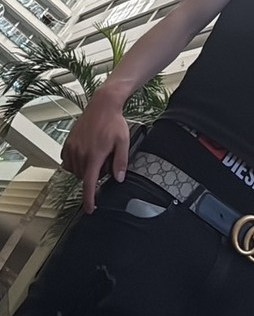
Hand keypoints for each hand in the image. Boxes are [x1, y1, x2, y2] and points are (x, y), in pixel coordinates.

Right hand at [61, 95, 129, 213]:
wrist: (102, 105)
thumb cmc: (114, 123)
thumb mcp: (123, 142)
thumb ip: (120, 162)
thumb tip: (118, 178)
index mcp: (94, 155)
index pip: (89, 183)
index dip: (89, 199)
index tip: (89, 209)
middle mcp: (80, 153)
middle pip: (84, 177)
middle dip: (93, 176)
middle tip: (105, 163)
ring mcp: (72, 148)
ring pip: (75, 171)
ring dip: (84, 170)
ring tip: (96, 156)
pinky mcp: (68, 143)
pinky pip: (67, 161)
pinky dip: (75, 163)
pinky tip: (85, 155)